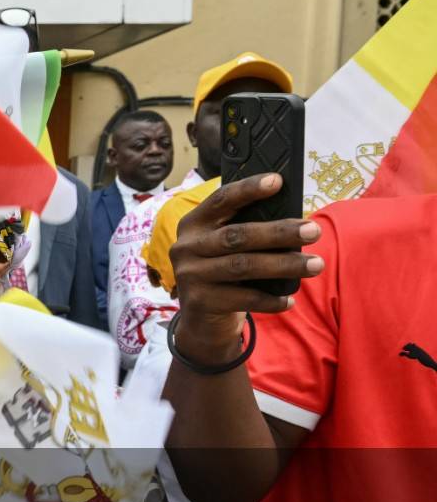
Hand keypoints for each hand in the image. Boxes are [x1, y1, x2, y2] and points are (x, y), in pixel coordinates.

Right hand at [168, 173, 322, 361]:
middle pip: (237, 235)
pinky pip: (243, 298)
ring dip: (284, 265)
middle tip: (314, 231)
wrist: (201, 321)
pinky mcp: (200, 302)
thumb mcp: (225, 248)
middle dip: (279, 232)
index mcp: (193, 225)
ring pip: (243, 266)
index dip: (248, 189)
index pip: (221, 200)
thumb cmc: (223, 274)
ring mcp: (190, 275)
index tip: (278, 181)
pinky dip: (270, 299)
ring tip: (315, 265)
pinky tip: (290, 299)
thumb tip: (294, 221)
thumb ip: (245, 231)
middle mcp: (186, 247)